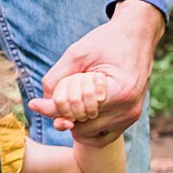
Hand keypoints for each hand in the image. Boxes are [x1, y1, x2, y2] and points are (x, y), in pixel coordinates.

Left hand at [36, 1, 165, 144]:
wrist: (137, 35)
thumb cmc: (107, 41)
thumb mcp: (77, 54)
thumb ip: (56, 79)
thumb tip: (38, 104)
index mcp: (119, 92)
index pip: (76, 111)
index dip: (52, 108)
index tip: (35, 103)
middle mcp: (128, 109)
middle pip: (80, 127)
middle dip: (65, 113)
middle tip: (61, 94)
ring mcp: (131, 116)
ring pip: (90, 135)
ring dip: (75, 122)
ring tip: (73, 100)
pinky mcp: (131, 118)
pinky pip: (103, 137)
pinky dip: (87, 129)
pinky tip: (79, 113)